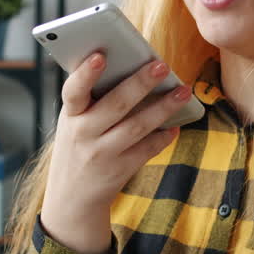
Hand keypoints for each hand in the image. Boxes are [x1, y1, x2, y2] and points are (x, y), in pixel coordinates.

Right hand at [40, 53, 193, 253]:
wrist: (71, 197)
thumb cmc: (78, 145)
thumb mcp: (74, 123)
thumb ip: (93, 101)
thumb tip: (133, 69)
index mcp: (70, 116)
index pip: (73, 92)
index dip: (85, 74)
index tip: (100, 56)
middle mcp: (84, 134)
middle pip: (116, 105)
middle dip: (141, 83)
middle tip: (162, 65)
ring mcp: (102, 154)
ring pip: (138, 126)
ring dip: (164, 107)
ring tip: (184, 91)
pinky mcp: (120, 170)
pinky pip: (147, 149)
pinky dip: (163, 136)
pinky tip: (176, 125)